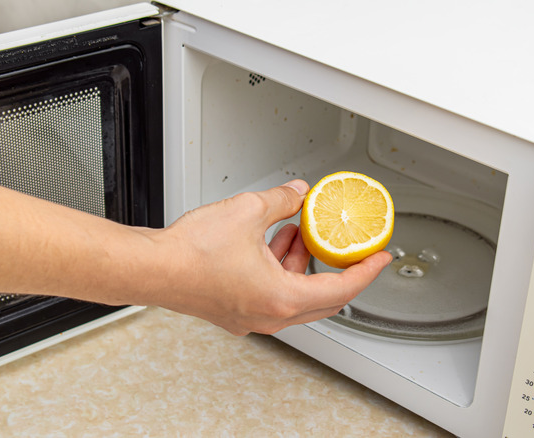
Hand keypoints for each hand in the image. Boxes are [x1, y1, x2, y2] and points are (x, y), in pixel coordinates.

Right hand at [143, 180, 392, 335]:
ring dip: (304, 264)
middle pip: (323, 298)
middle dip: (336, 268)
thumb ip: (282, 201)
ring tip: (300, 231)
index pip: (342, 290)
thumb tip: (298, 194)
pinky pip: (272, 294)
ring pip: (295, 294)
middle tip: (348, 249)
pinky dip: (281, 270)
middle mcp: (269, 315)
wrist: (152, 268)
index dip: (366, 271)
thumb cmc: (191, 253)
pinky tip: (273, 242)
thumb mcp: (248, 211)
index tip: (380, 260)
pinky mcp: (235, 311)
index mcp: (281, 298)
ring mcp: (251, 317)